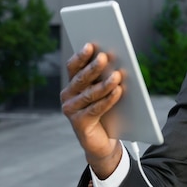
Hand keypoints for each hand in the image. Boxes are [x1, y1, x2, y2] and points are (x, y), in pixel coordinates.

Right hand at [60, 43, 122, 177]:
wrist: (103, 141)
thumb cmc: (106, 111)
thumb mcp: (105, 92)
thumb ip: (105, 77)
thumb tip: (116, 61)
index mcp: (72, 84)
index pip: (73, 67)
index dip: (81, 56)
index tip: (90, 45)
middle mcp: (68, 96)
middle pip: (81, 79)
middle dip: (94, 68)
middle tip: (105, 57)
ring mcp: (71, 110)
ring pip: (90, 94)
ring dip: (104, 84)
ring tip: (117, 75)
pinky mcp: (79, 123)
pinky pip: (95, 109)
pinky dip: (108, 99)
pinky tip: (118, 91)